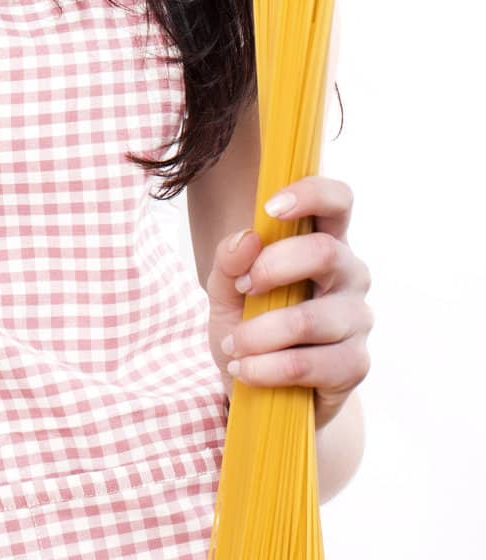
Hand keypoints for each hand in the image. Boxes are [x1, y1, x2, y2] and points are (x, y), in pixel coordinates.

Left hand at [205, 175, 373, 430]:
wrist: (265, 391)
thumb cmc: (251, 324)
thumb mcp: (227, 289)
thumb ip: (229, 260)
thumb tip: (247, 238)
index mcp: (324, 240)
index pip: (338, 200)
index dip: (310, 194)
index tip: (270, 208)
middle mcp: (350, 274)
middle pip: (324, 252)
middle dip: (272, 268)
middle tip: (242, 288)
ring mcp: (358, 320)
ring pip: (309, 318)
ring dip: (258, 333)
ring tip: (232, 346)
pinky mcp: (355, 364)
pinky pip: (309, 364)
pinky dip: (267, 368)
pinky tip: (245, 369)